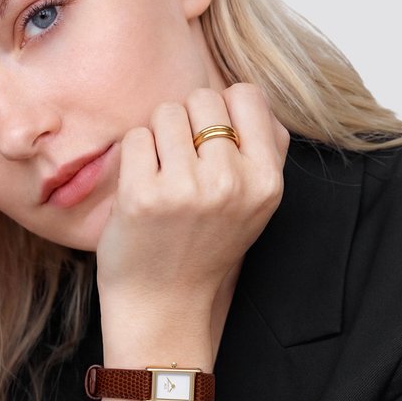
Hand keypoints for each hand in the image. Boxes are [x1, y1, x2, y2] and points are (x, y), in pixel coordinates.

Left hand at [95, 83, 289, 339]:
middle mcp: (231, 182)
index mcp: (266, 181)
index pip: (246, 95)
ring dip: (158, 137)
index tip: (211, 141)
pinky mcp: (143, 195)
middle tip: (183, 163)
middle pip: (202, 98)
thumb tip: (252, 96)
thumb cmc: (207, 246)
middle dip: (188, 122)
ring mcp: (186, 189)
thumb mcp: (257, 202)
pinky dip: (134, 156)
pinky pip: (136, 137)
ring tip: (163, 176)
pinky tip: (142, 187)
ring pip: (166, 112)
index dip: (224, 110)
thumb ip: (268, 147)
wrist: (165, 306)